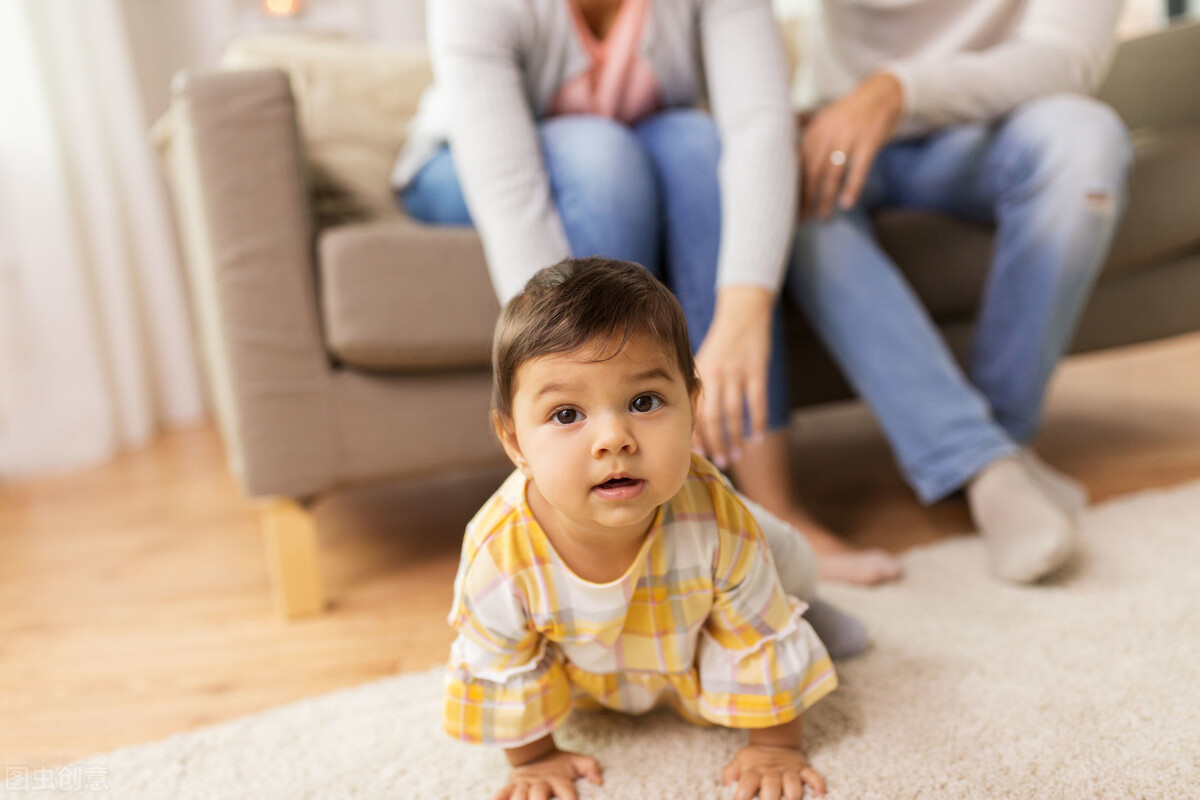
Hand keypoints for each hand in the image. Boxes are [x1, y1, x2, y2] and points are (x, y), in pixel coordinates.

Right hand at [494, 748, 602, 799]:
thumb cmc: (560, 765)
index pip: (567, 792)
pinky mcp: (511, 785)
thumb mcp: (577, 762)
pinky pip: (501, 794)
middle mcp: (541, 782)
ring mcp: (524, 784)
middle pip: (539, 795)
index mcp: (559, 779)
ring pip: (519, 796)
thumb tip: (598, 780)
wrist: (535, 753)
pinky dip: (498, 799)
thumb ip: (590, 767)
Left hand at [692, 286, 773, 468]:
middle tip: (720, 462)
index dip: (695, 435)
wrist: (742, 313)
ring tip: (737, 456)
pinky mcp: (757, 369)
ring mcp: (736, 373)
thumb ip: (698, 388)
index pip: (694, 412)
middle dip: (715, 443)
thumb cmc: (722, 344)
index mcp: (699, 375)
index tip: (697, 455)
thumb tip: (693, 424)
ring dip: (736, 438)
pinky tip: (758, 438)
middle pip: (712, 418)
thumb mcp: (704, 362)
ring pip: (734, 414)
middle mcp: (714, 375)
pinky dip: (758, 422)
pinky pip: (757, 402)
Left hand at [721, 744, 825, 799]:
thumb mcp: (738, 762)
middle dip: (770, 796)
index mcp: (754, 770)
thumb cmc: (754, 760)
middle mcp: (771, 771)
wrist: (774, 741)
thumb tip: (726, 784)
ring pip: (793, 782)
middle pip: (771, 784)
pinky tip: (820, 795)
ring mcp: (789, 770)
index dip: (743, 793)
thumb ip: (730, 774)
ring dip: (793, 793)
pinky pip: (813, 776)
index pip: (747, 782)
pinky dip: (817, 784)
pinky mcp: (803, 769)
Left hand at [800, 71, 903, 219]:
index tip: (789, 205)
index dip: (794, 185)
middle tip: (803, 217)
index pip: (799, 162)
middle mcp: (829, 133)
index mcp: (815, 129)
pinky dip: (852, 187)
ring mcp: (849, 137)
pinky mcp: (869, 141)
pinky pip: (859, 168)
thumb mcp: (825, 118)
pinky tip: (846, 203)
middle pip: (813, 170)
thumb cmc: (850, 112)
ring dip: (827, 197)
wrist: (882, 94)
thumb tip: (784, 141)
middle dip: (807, 196)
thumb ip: (805, 129)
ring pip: (834, 172)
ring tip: (823, 216)